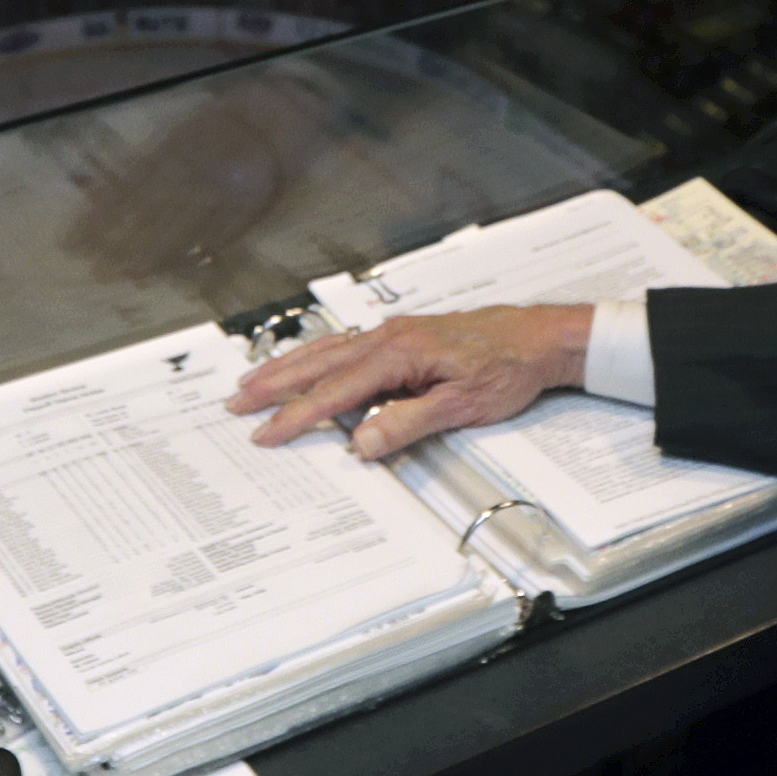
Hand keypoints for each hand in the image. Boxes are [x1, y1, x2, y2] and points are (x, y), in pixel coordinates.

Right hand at [227, 304, 593, 458]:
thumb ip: (409, 423)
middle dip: (274, 384)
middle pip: (319, 364)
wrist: (541, 337)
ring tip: (253, 380)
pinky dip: (318, 355)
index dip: (297, 414)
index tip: (266, 432)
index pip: (335, 391)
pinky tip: (309, 361)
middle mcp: (390, 337)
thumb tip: (364, 443)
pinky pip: (348, 345)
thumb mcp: (463, 404)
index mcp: (399, 354)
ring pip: (329, 350)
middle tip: (235, 402)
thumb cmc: (509, 366)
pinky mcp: (407, 334)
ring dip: (289, 366)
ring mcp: (396, 333)